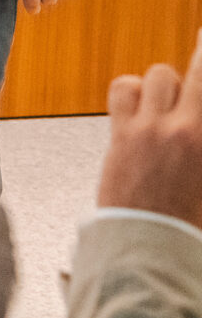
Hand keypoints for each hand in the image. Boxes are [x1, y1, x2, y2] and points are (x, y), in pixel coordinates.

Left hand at [95, 29, 201, 228]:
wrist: (152, 246)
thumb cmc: (188, 220)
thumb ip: (197, 142)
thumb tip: (189, 121)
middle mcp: (189, 130)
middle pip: (197, 71)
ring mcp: (154, 129)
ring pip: (159, 74)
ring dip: (166, 83)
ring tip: (168, 103)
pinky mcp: (124, 133)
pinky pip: (123, 88)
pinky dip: (131, 90)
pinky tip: (138, 104)